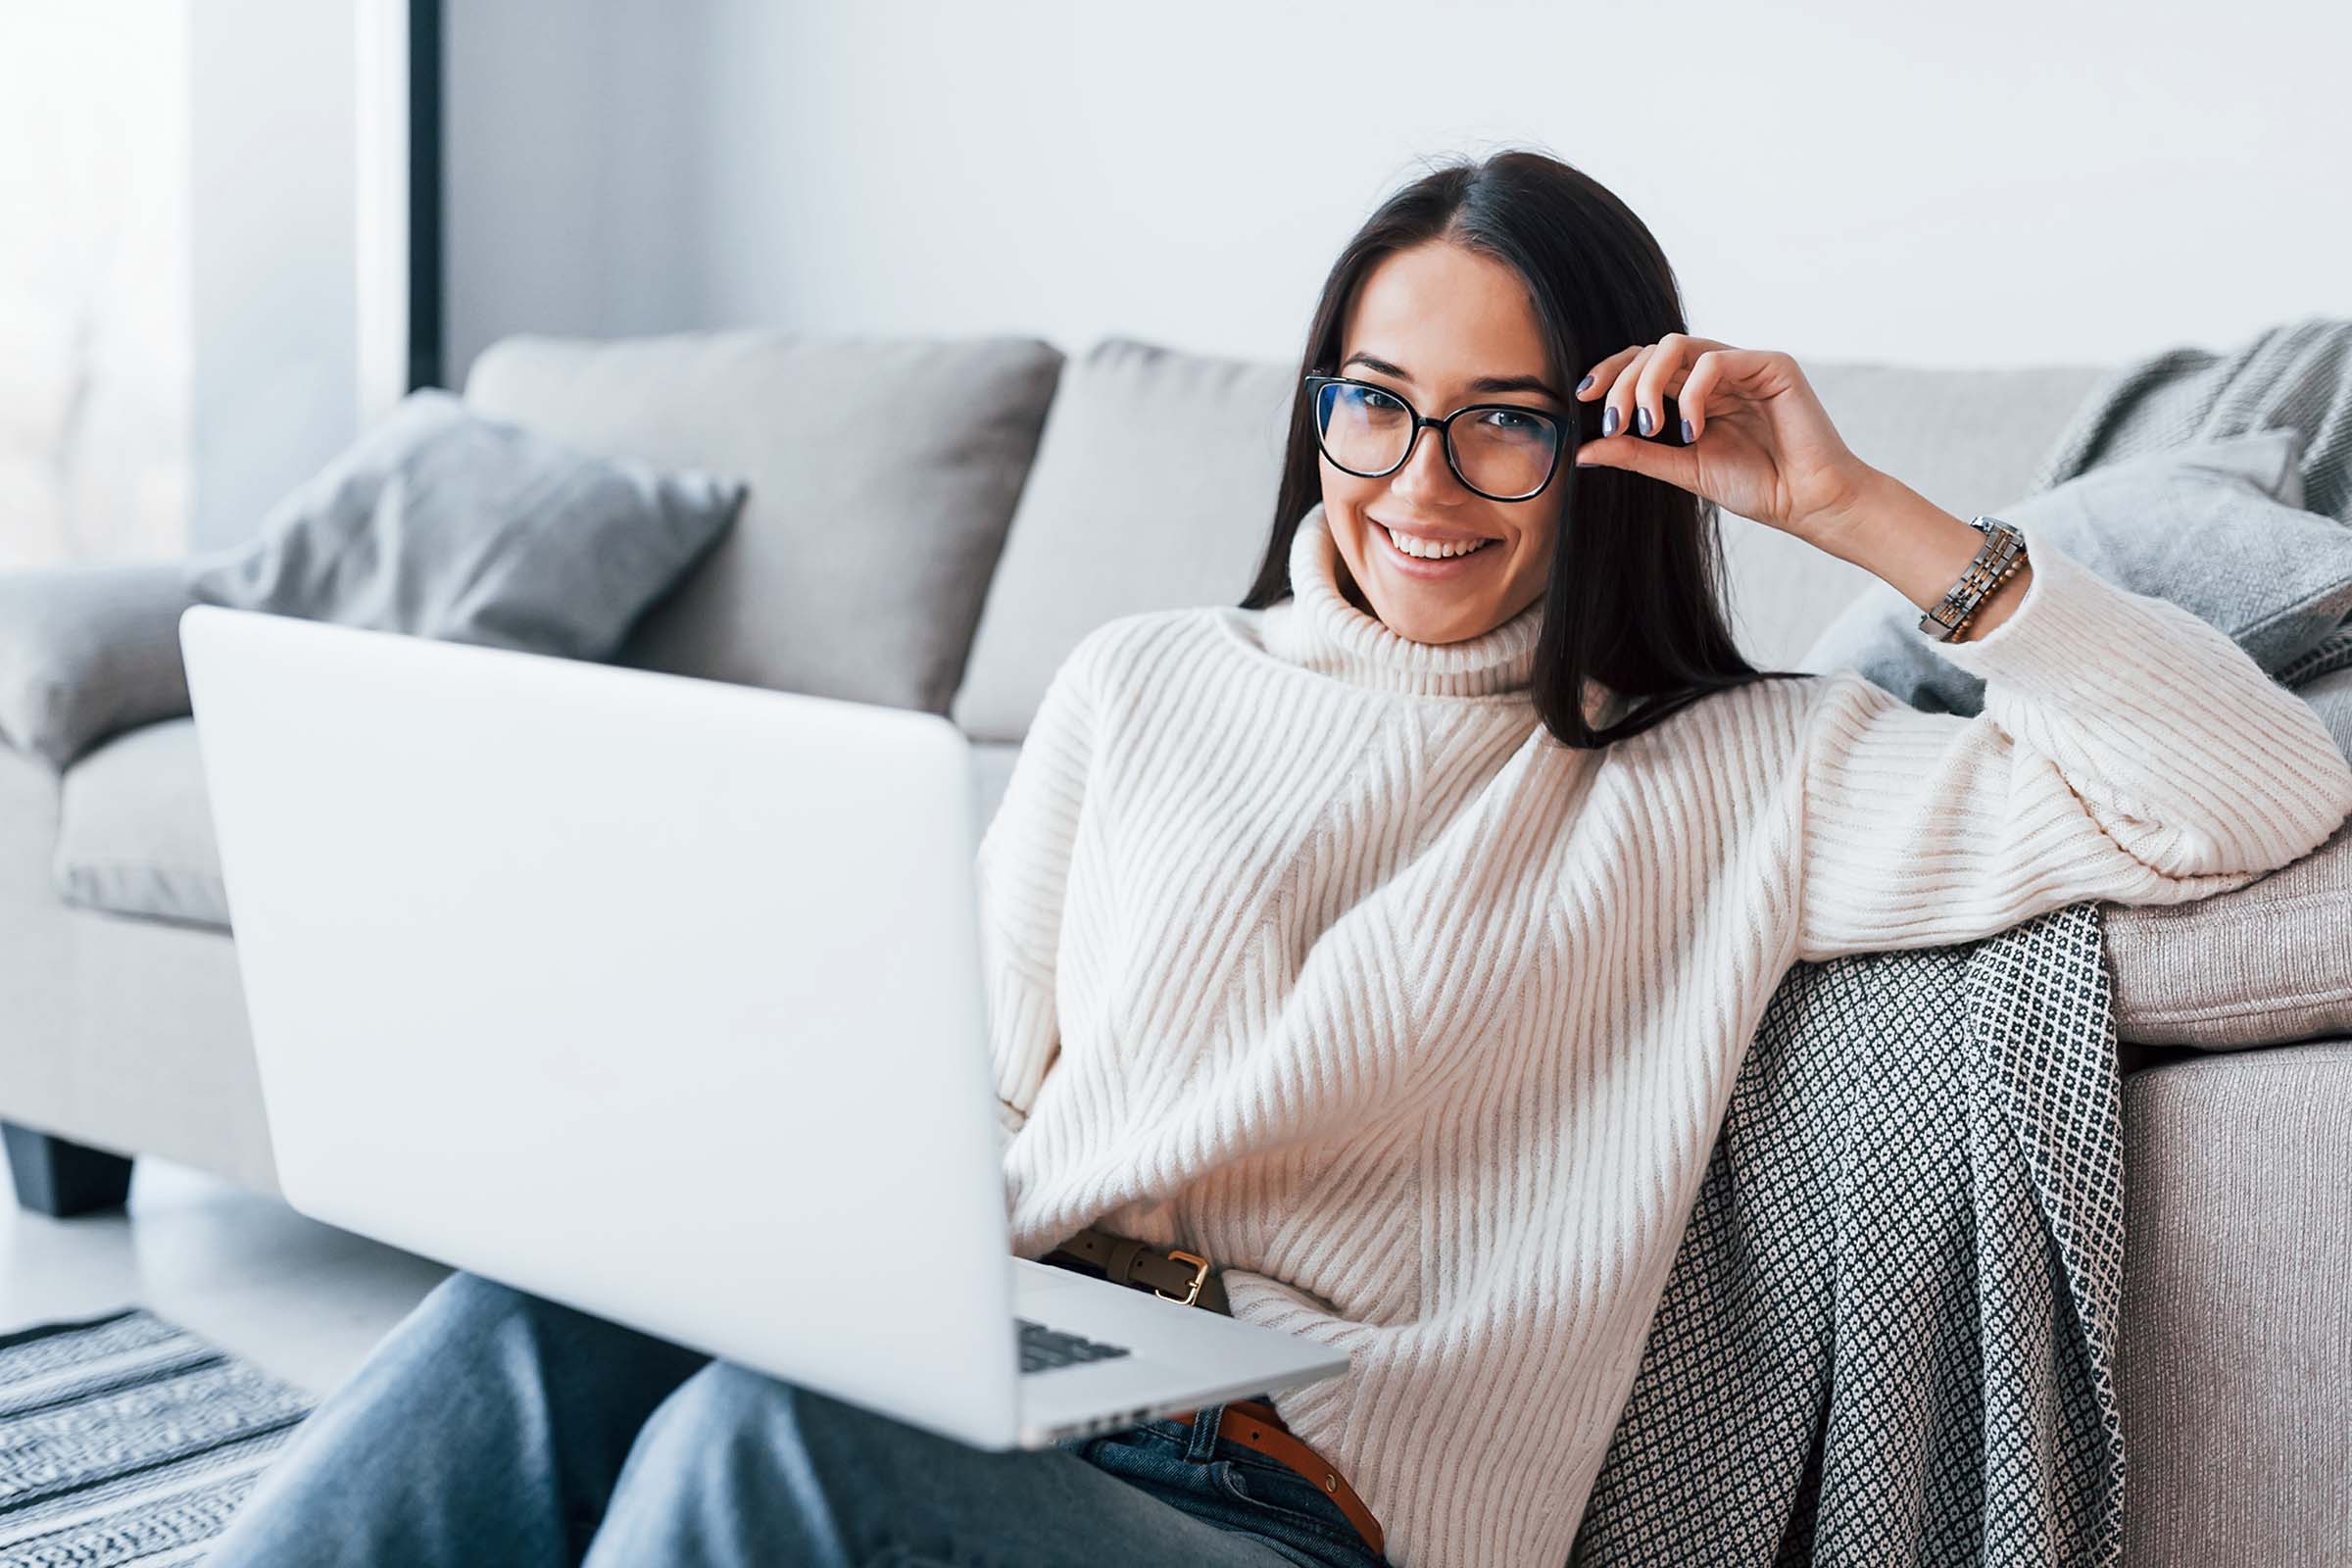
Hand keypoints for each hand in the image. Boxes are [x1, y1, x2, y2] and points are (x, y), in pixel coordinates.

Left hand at [1572, 334, 1878, 543]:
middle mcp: (1717, 372)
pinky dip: (1692, 394)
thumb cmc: (1756, 486)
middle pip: (1652, 351)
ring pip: (1677, 346)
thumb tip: (1582, 452)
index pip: (1643, 364)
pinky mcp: (1771, 364)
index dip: (1610, 374)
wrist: (1807, 503)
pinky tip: (1692, 430)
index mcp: (1696, 391)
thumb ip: (1636, 454)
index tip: (1583, 400)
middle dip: (1622, 384)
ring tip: (1647, 426)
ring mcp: (1744, 364)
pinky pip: (1716, 361)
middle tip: (1613, 423)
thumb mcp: (1682, 469)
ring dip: (1649, 383)